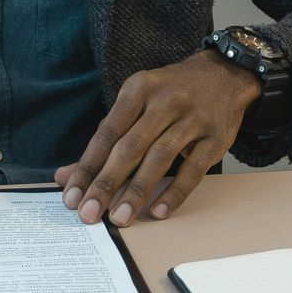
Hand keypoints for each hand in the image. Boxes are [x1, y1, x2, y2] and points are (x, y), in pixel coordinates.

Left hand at [57, 51, 259, 227]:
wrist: (225, 74)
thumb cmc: (171, 93)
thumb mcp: (136, 101)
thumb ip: (105, 138)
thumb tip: (67, 176)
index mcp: (138, 89)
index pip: (107, 133)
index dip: (88, 166)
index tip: (71, 196)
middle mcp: (165, 101)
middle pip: (130, 147)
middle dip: (107, 183)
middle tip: (89, 213)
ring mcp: (193, 119)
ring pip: (160, 158)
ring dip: (137, 191)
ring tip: (119, 218)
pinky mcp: (216, 138)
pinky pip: (194, 170)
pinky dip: (175, 192)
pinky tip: (158, 211)